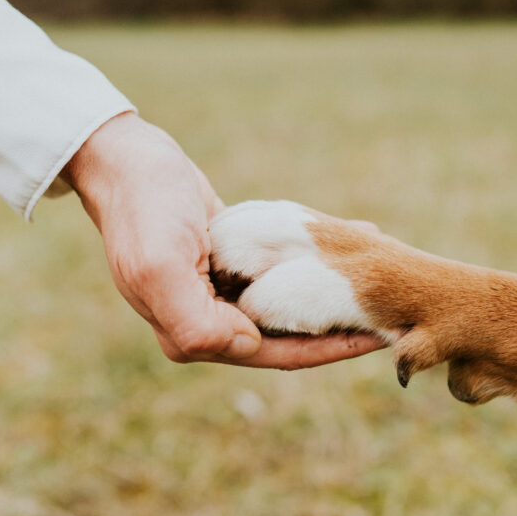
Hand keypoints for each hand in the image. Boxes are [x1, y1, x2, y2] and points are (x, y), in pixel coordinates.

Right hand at [62, 113, 382, 366]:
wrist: (126, 161)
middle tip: (391, 305)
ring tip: (378, 272)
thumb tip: (246, 346)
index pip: (275, 354)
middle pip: (289, 332)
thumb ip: (196, 321)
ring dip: (331, 289)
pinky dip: (314, 259)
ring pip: (290, 301)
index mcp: (192, 333)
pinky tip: (349, 238)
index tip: (378, 337)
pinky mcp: (228, 261)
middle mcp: (209, 320)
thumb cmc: (144, 210)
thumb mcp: (160, 265)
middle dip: (338, 321)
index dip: (328, 349)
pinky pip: (281, 269)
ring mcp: (219, 291)